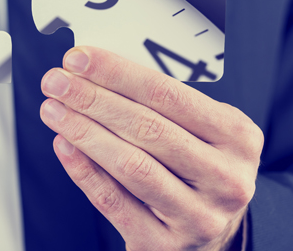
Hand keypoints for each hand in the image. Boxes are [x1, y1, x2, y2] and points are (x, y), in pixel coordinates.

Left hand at [40, 46, 263, 250]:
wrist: (210, 233)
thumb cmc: (197, 169)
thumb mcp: (202, 132)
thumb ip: (160, 106)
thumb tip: (95, 73)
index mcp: (238, 137)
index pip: (169, 95)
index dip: (118, 73)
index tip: (79, 59)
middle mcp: (226, 178)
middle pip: (147, 128)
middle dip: (93, 99)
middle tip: (57, 82)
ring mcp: (199, 216)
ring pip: (130, 165)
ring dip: (83, 131)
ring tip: (54, 110)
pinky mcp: (165, 245)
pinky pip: (114, 202)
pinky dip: (84, 170)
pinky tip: (64, 145)